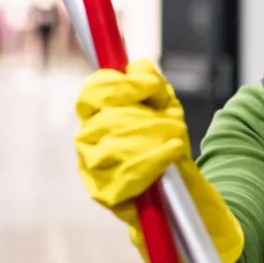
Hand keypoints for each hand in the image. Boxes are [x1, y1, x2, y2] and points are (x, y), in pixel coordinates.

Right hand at [74, 59, 242, 262]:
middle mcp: (87, 141)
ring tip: (175, 138)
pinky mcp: (104, 195)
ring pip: (115, 145)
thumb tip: (138, 66)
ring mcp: (92, 170)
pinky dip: (153, 161)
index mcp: (95, 116)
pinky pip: (127, 175)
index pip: (93, 93)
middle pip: (108, 118)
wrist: (176, 189)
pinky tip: (172, 153)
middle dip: (145, 116)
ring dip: (152, 137)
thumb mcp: (165, 108)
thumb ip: (151, 85)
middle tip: (172, 120)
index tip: (150, 86)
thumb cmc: (166, 143)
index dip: (121, 85)